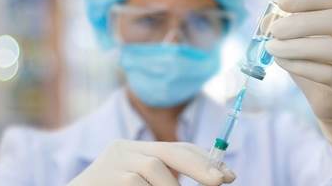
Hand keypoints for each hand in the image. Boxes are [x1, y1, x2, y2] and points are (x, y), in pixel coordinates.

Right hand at [68, 140, 234, 185]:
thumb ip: (167, 178)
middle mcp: (123, 148)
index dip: (204, 159)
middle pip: (169, 151)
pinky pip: (136, 183)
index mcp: (136, 149)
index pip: (176, 148)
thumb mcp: (144, 183)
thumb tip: (213, 177)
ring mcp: (112, 161)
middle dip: (198, 166)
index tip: (228, 175)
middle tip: (221, 181)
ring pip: (155, 167)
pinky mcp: (103, 175)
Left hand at [266, 0, 331, 120]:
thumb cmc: (314, 63)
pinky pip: (324, 72)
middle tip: (275, 30)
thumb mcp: (298, 41)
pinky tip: (282, 62)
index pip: (331, 0)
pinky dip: (298, 65)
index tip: (282, 1)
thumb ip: (285, 29)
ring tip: (273, 48)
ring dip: (296, 47)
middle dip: (301, 23)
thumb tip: (266, 22)